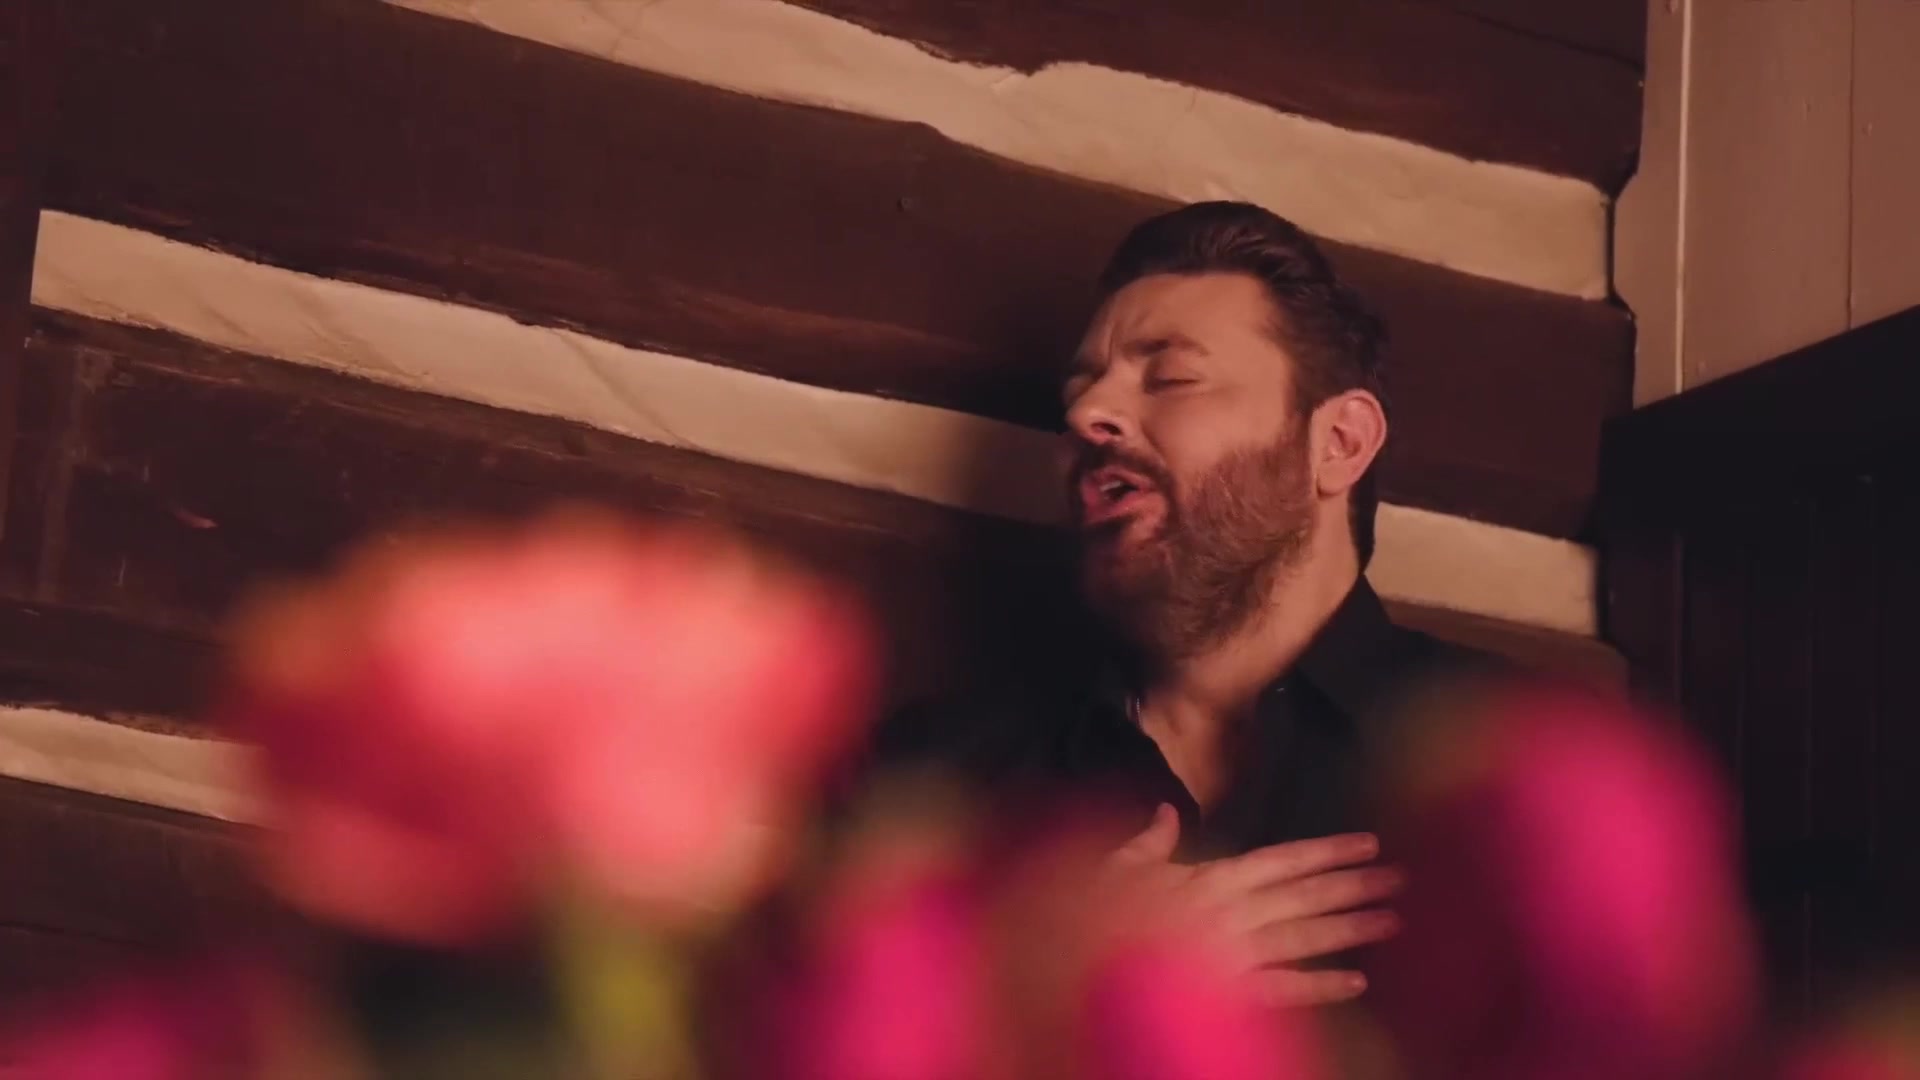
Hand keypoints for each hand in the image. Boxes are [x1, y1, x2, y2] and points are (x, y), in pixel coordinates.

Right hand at [1106, 805, 1404, 1006]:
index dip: (1327, 850)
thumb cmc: (1092, 916)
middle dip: (1355, 885)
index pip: (1281, 859)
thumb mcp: (1114, 867)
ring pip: (1303, 936)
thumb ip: (1149, 843)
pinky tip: (1356, 981)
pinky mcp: (1225, 992)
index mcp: (1206, 877)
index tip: (1368, 843)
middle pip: (1304, 894)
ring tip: (1393, 921)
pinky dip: (1320, 985)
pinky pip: (1281, 989)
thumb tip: (1167, 811)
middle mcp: (1228, 911)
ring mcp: (1231, 953)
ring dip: (1350, 928)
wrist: (1077, 964)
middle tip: (1401, 878)